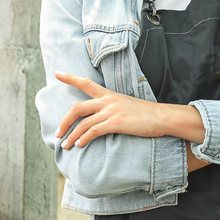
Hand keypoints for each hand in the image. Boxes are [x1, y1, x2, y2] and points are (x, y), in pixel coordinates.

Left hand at [54, 71, 203, 148]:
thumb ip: (111, 108)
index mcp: (109, 94)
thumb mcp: (125, 104)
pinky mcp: (116, 123)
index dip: (70, 78)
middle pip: (78, 107)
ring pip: (83, 123)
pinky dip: (84, 138)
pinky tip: (80, 145)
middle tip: (58, 133)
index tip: (57, 73)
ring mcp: (111, 111)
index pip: (86, 83)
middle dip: (64, 121)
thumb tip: (99, 118)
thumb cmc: (145, 114)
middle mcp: (107, 101)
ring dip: (72, 136)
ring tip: (66, 145)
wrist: (162, 117)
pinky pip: (94, 131)